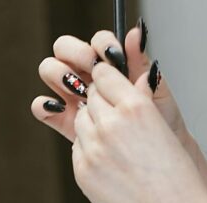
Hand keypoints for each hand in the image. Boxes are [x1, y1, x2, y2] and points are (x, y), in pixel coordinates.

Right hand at [33, 28, 187, 146]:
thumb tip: (134, 35)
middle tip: (89, 68)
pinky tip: (61, 108)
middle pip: (67, 51)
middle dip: (76, 56)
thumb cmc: (162, 125)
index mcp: (114, 65)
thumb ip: (141, 65)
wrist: (157, 162)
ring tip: (77, 90)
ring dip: (60, 76)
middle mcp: (91, 78)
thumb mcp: (156, 92)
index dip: (100, 45)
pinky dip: (45, 105)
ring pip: (52, 73)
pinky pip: (44, 108)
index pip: (98, 42)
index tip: (111, 54)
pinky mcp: (64, 121)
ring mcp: (75, 98)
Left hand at [72, 63, 206, 202]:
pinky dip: (88, 151)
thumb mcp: (162, 125)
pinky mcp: (83, 171)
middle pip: (89, 98)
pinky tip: (108, 162)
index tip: (107, 86)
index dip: (105, 80)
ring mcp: (93, 149)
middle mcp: (110, 124)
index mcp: (135, 106)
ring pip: (80, 122)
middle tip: (112, 117)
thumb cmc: (173, 172)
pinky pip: (77, 149)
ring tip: (113, 142)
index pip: (103, 74)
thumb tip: (137, 78)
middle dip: (98, 103)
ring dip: (91, 126)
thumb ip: (140, 102)